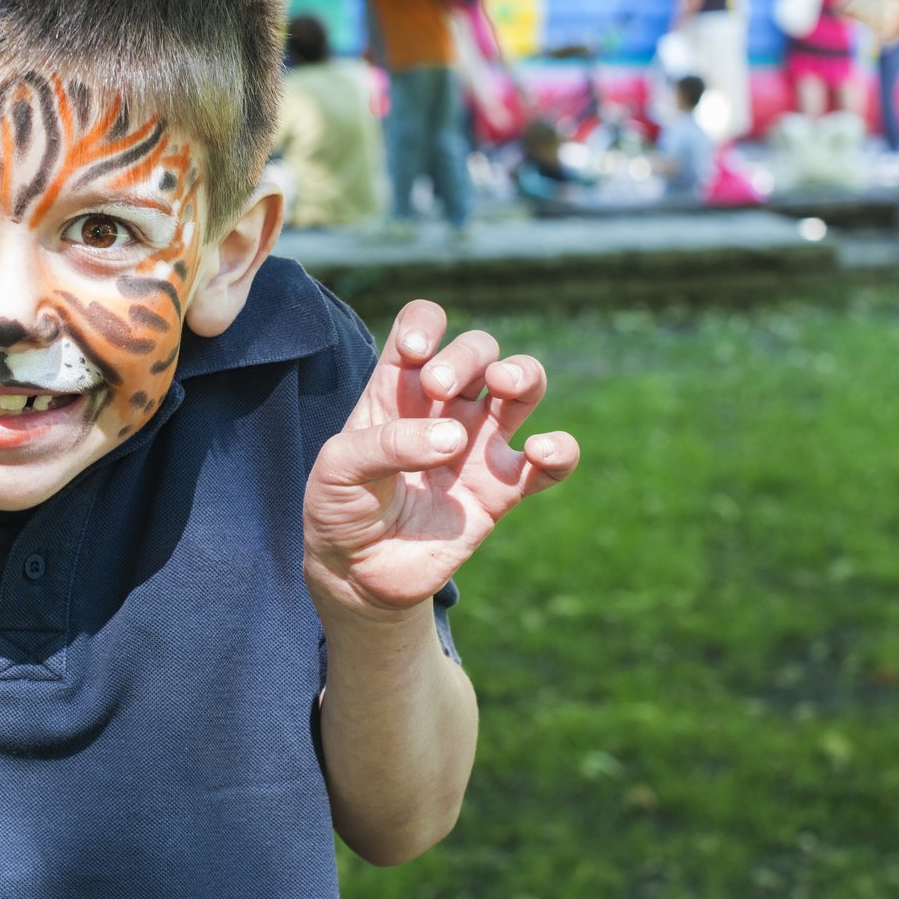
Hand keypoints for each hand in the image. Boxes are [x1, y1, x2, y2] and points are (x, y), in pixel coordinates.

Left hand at [304, 300, 578, 621]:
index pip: (423, 325)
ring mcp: (478, 445)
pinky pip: (551, 462)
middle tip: (438, 388)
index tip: (416, 352)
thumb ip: (386, 444)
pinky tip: (540, 451)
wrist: (356, 574)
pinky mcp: (503, 490)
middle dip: (466, 355)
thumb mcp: (338, 469)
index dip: (426, 324)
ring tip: (504, 386)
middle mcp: (444, 407)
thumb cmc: (339, 508)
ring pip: (524, 386)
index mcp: (398, 388)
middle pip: (479, 349)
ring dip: (523, 373)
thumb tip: (455, 439)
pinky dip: (560, 450)